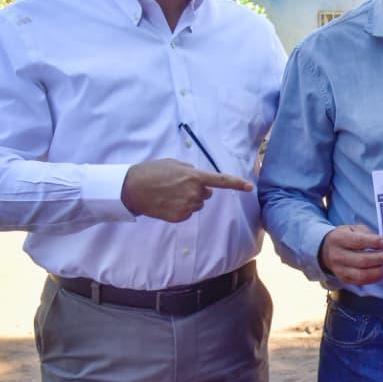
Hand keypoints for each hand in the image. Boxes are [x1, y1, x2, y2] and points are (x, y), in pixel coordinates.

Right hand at [121, 158, 252, 222]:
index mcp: (195, 177)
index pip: (221, 181)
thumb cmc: (152, 172)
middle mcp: (194, 193)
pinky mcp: (180, 217)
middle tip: (177, 185)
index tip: (250, 187)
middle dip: (197, 190)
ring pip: (197, 204)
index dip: (236, 183)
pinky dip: (180, 209)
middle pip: (206, 194)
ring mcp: (187, 206)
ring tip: (169, 193)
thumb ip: (191, 170)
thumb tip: (200, 179)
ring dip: (188, 199)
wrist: (132, 189)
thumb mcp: (173, 164)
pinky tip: (166, 203)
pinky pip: (187, 213)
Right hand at [318, 224, 382, 285]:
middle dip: (380, 258)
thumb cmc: (345, 237)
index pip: (358, 242)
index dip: (373, 242)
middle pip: (362, 260)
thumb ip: (367, 234)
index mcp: (339, 239)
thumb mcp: (352, 229)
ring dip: (379, 271)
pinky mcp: (344, 279)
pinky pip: (361, 282)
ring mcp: (340, 270)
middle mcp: (337, 256)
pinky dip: (374, 278)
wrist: (326, 251)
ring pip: (362, 275)